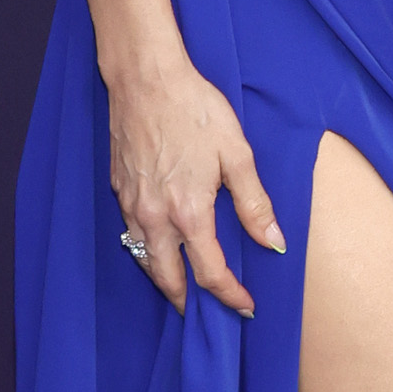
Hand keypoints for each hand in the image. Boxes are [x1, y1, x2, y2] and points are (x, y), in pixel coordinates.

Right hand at [105, 52, 286, 313]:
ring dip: (165, 279)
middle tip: (208, 312)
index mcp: (188, 213)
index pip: (210, 274)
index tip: (246, 306)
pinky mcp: (118, 190)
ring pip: (145, 260)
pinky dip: (148, 251)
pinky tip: (162, 245)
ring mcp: (131, 205)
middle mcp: (154, 218)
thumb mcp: (236, 154)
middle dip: (189, 302)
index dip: (230, 297)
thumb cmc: (194, 109)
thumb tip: (273, 243)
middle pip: (169, 280)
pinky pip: (132, 235)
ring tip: (184, 286)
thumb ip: (254, 204)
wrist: (145, 78)